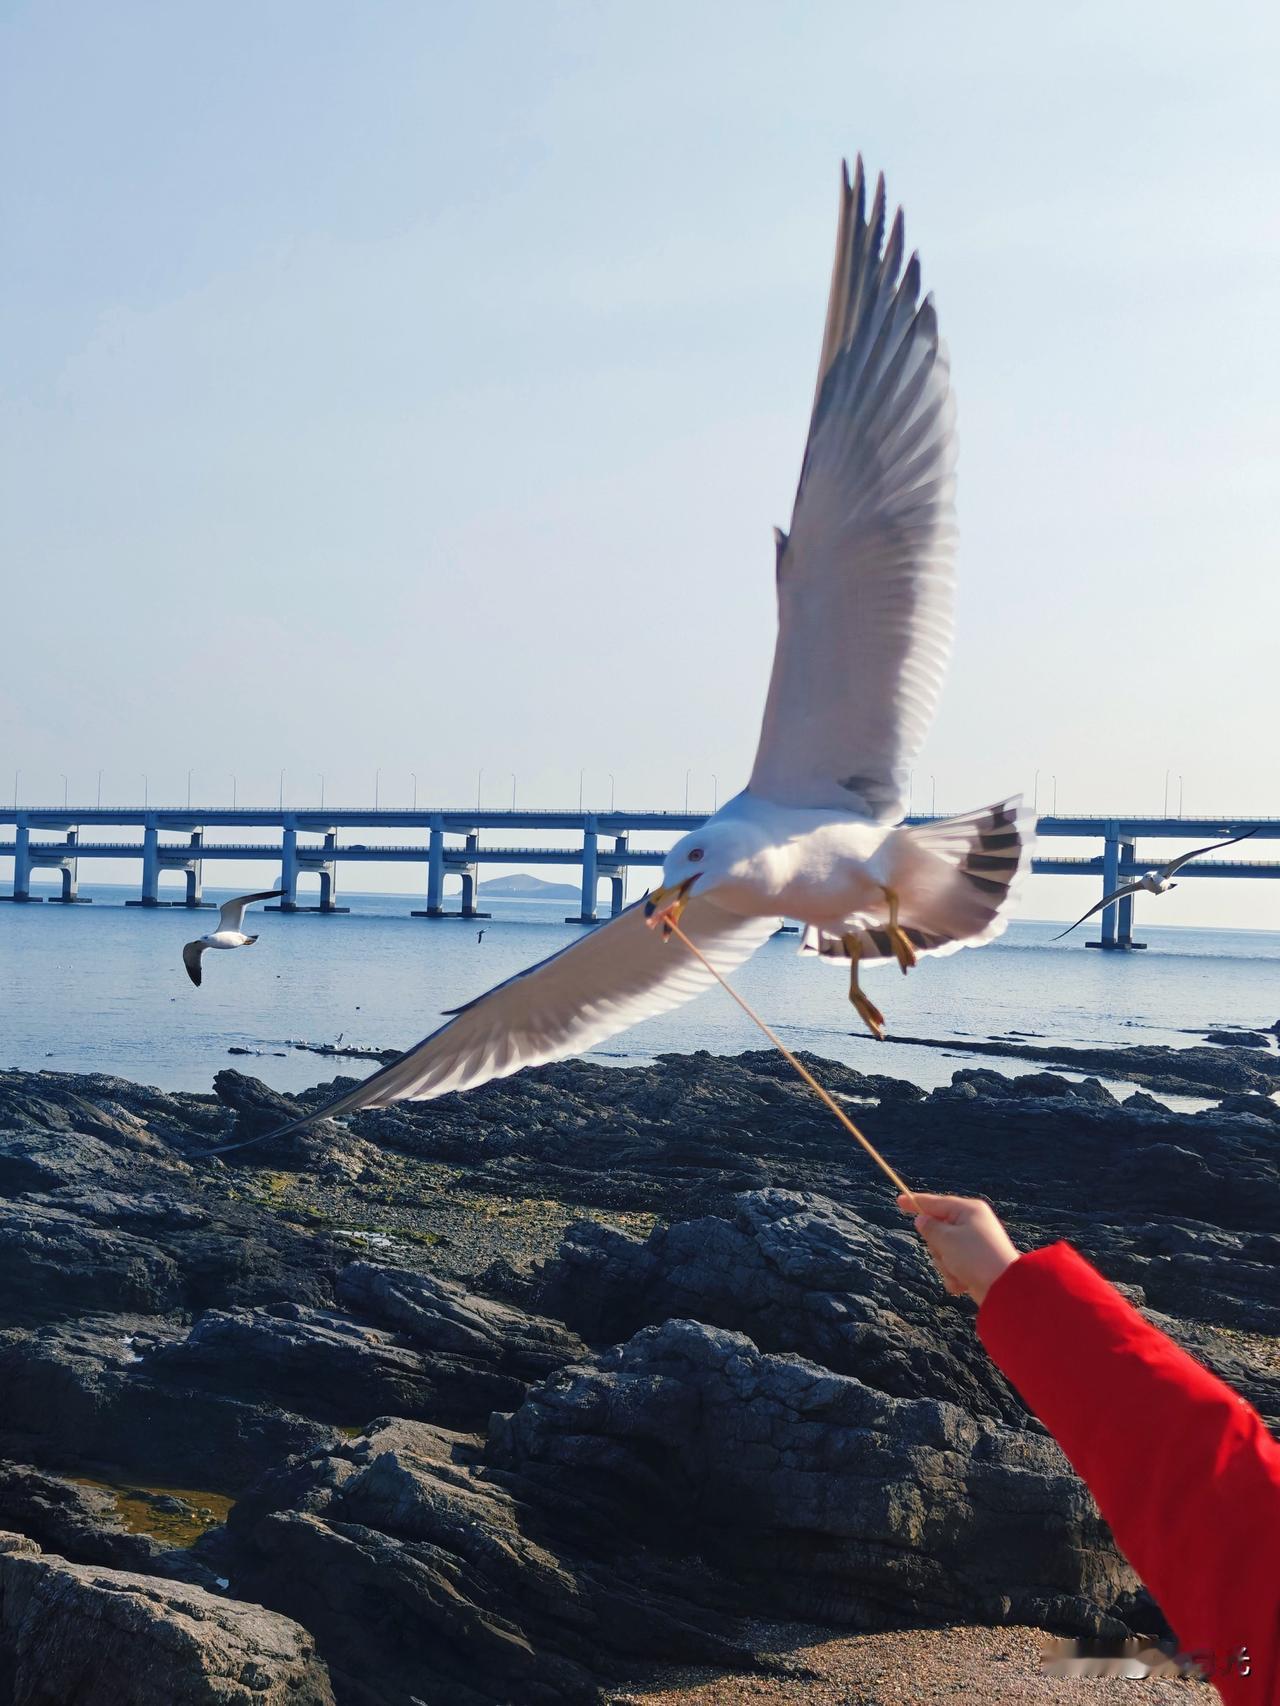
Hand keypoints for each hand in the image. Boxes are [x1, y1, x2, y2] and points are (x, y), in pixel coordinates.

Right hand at [897, 1192, 1020, 1303]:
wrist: (1004, 1289)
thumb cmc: (975, 1257)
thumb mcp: (947, 1239)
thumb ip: (930, 1228)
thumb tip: (921, 1220)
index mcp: (968, 1210)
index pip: (936, 1203)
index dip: (916, 1202)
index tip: (898, 1200)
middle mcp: (972, 1225)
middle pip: (938, 1231)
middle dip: (937, 1247)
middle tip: (947, 1253)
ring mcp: (974, 1245)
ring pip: (943, 1252)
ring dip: (946, 1265)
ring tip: (959, 1271)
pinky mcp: (975, 1264)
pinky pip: (953, 1267)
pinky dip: (955, 1276)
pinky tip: (964, 1283)